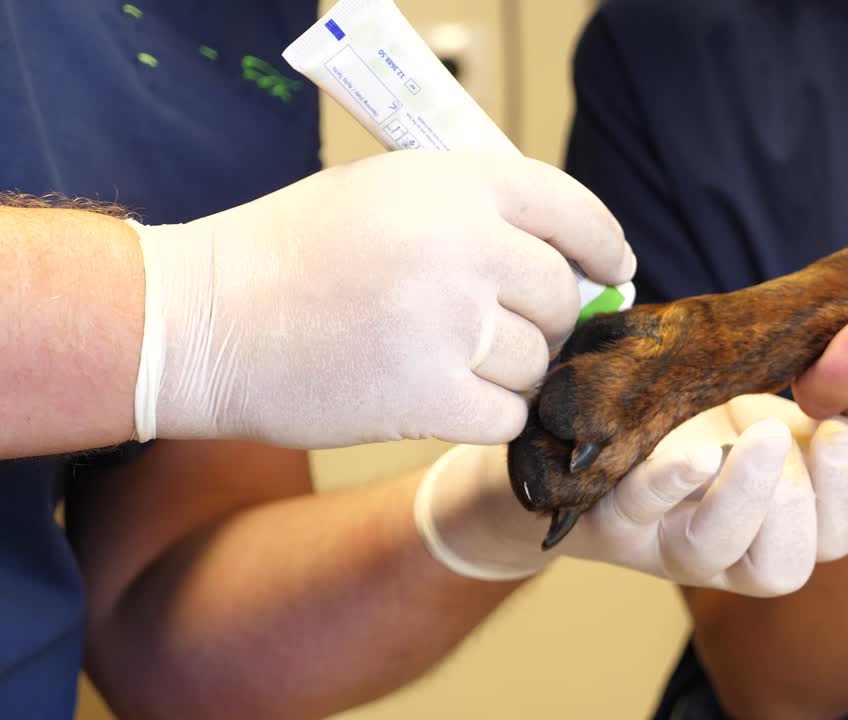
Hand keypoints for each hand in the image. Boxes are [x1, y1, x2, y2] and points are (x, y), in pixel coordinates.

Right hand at [129, 151, 634, 447]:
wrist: (202, 321)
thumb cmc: (295, 252)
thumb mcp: (388, 192)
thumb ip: (479, 215)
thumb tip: (574, 263)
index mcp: (456, 184)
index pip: (573, 209)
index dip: (603, 246)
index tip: (614, 271)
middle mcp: (463, 245)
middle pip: (561, 298)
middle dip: (544, 321)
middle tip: (501, 330)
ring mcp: (448, 322)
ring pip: (537, 364)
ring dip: (508, 372)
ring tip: (444, 360)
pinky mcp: (429, 395)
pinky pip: (508, 416)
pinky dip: (485, 416)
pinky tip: (441, 398)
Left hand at [415, 394, 847, 596]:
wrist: (575, 441)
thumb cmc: (680, 424)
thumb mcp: (751, 413)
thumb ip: (809, 414)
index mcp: (767, 526)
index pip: (833, 539)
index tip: (843, 432)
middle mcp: (718, 551)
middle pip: (781, 567)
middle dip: (805, 506)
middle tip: (800, 437)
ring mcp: (656, 541)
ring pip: (711, 551)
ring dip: (744, 495)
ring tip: (758, 436)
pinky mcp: (602, 516)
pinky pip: (637, 509)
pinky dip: (667, 483)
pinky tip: (693, 453)